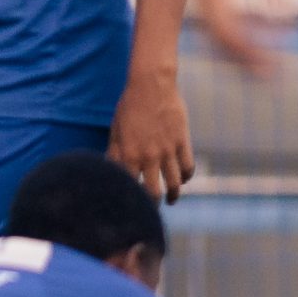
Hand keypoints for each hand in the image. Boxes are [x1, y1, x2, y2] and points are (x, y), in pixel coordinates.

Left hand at [110, 67, 194, 202]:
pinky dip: (186, 177)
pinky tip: (182, 180)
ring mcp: (168, 150)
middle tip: (150, 210)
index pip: (129, 187)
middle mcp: (149, 156)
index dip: (129, 199)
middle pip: (154, 192)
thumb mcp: (116, 130)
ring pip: (175, 183)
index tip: (129, 207)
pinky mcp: (183, 141)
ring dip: (172, 195)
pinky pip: (188, 167)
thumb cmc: (128, 107)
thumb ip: (114, 153)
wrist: (152, 85)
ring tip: (170, 200)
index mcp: (128, 155)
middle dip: (152, 205)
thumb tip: (109, 172)